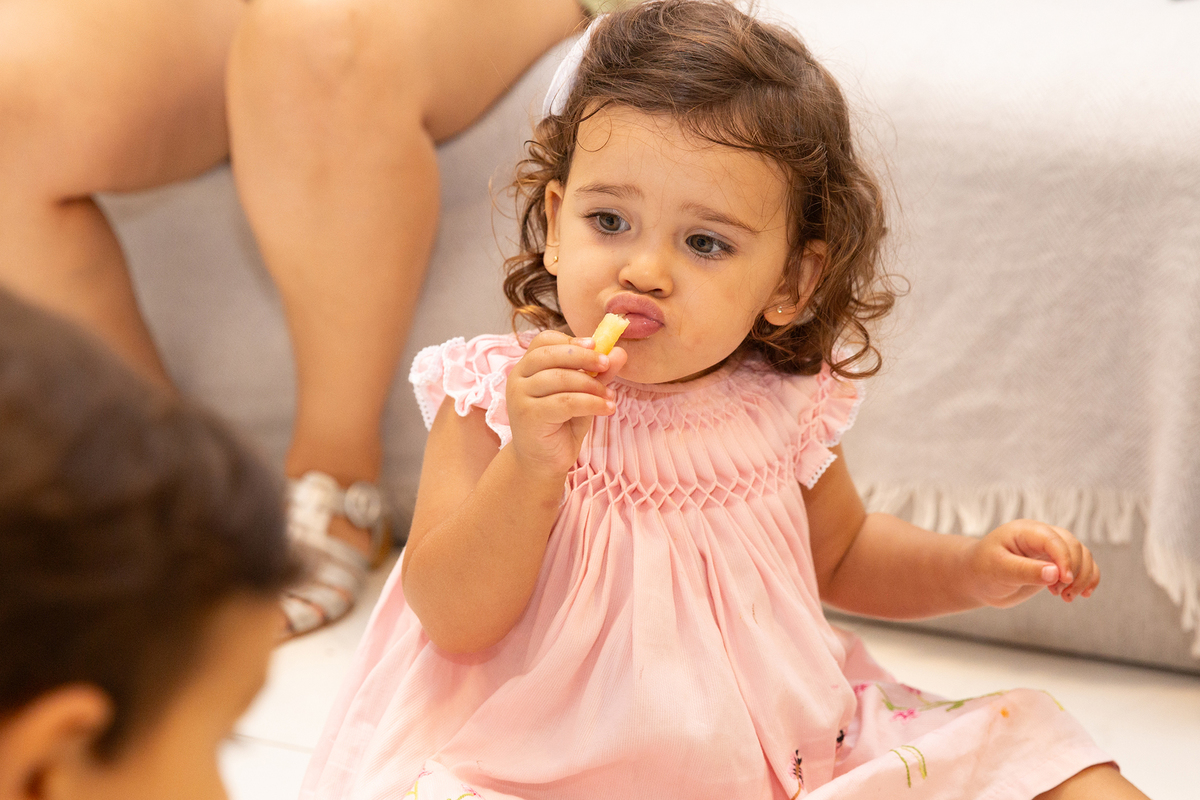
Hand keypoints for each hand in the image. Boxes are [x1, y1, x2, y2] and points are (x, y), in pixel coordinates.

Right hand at [505, 330, 626, 476]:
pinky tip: (607, 409)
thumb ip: (598, 374)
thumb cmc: (561, 425)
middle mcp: (518, 378)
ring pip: (561, 379)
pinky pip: (566, 402)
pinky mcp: (529, 416)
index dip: (570, 340)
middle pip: (551, 355)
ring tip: (609, 397)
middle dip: (584, 356)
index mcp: (527, 367)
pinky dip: (592, 403)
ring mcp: (520, 397)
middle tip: (608, 363)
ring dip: (592, 385)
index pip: (544, 341)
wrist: (543, 462)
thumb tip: (619, 352)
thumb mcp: (583, 395)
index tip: (596, 345)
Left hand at [965, 520, 1099, 607]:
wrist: (978, 580)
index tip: (1064, 580)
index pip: (1054, 539)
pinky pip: (1083, 567)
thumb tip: (1055, 573)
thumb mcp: (1000, 570)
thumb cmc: (983, 570)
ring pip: (1083, 556)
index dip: (1065, 559)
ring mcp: (1051, 550)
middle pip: (1074, 546)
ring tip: (1066, 597)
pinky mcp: (1056, 564)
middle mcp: (1042, 537)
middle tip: (1062, 594)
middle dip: (1076, 571)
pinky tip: (1077, 595)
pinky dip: (1087, 580)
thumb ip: (1026, 571)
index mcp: (1025, 531)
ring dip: (1083, 578)